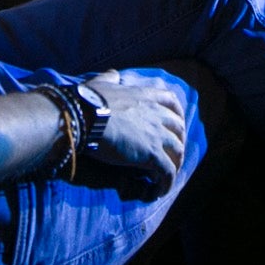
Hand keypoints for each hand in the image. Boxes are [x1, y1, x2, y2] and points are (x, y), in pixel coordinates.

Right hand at [82, 70, 186, 194]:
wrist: (85, 118)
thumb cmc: (89, 101)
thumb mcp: (101, 83)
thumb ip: (110, 78)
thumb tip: (113, 74)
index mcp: (145, 96)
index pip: (171, 101)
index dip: (176, 113)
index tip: (175, 123)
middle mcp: (156, 114)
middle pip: (179, 128)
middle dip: (178, 141)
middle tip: (170, 153)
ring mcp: (156, 134)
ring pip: (177, 151)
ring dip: (175, 163)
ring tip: (167, 176)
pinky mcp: (152, 154)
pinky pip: (167, 172)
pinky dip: (167, 182)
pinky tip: (160, 191)